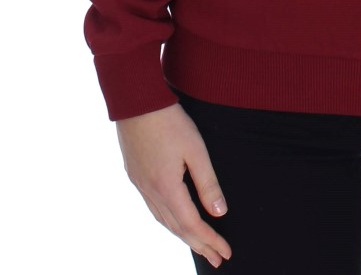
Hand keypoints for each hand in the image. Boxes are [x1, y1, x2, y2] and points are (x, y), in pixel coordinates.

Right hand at [116, 102, 231, 268]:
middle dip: (198, 245)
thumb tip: (219, 212)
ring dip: (182, 235)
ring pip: (163, 220)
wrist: (136, 102)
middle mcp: (150, 191)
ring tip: (199, 244)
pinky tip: (174, 219)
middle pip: (176, 228)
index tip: (225, 253)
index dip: (210, 240)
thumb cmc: (169, 121)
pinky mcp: (135, 175)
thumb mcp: (195, 149)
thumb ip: (207, 182)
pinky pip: (153, 208)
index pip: (192, 224)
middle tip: (216, 259)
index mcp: (166, 187)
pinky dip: (168, 220)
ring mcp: (140, 184)